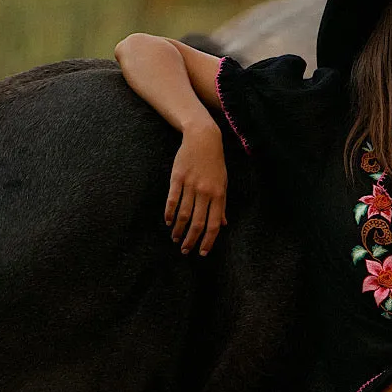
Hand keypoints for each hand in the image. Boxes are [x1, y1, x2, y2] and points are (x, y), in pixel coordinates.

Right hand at [165, 122, 227, 255]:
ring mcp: (190, 185)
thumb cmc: (214, 163)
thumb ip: (222, 205)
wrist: (203, 139)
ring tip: (175, 239)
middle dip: (191, 240)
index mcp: (218, 195)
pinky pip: (172, 200)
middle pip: (197, 223)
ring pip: (183, 214)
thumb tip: (223, 224)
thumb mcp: (223, 183)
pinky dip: (169, 213)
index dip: (208, 241)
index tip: (202, 252)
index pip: (214, 224)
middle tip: (185, 250)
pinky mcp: (177, 178)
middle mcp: (205, 192)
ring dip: (179, 230)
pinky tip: (168, 222)